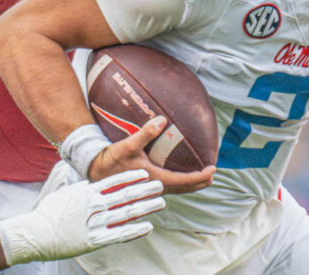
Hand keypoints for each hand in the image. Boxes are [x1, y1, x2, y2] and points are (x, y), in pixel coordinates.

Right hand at [0, 169, 164, 264]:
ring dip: (145, 207)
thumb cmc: (48, 213)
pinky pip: (120, 235)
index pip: (115, 181)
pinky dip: (135, 230)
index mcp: (88, 191)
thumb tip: (90, 180)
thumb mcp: (64, 192)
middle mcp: (94, 205)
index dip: (133, 177)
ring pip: (127, 213)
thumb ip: (80, 187)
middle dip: (145, 190)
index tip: (146, 173)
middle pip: (126, 195)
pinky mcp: (94, 240)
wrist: (33, 234)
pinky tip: (148, 226)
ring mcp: (96, 222)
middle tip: (160, 186)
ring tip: (160, 203)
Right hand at [88, 116, 214, 193]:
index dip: (200, 177)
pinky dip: (180, 182)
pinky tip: (180, 174)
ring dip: (190, 183)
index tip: (213, 169)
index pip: (184, 181)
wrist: (95, 170)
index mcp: (155, 179)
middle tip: (212, 173)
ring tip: (201, 175)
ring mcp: (151, 188)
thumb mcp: (128, 145)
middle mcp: (155, 187)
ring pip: (177, 189)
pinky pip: (169, 186)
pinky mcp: (146, 186)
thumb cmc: (112, 159)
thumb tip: (162, 120)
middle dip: (200, 182)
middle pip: (184, 188)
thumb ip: (146, 133)